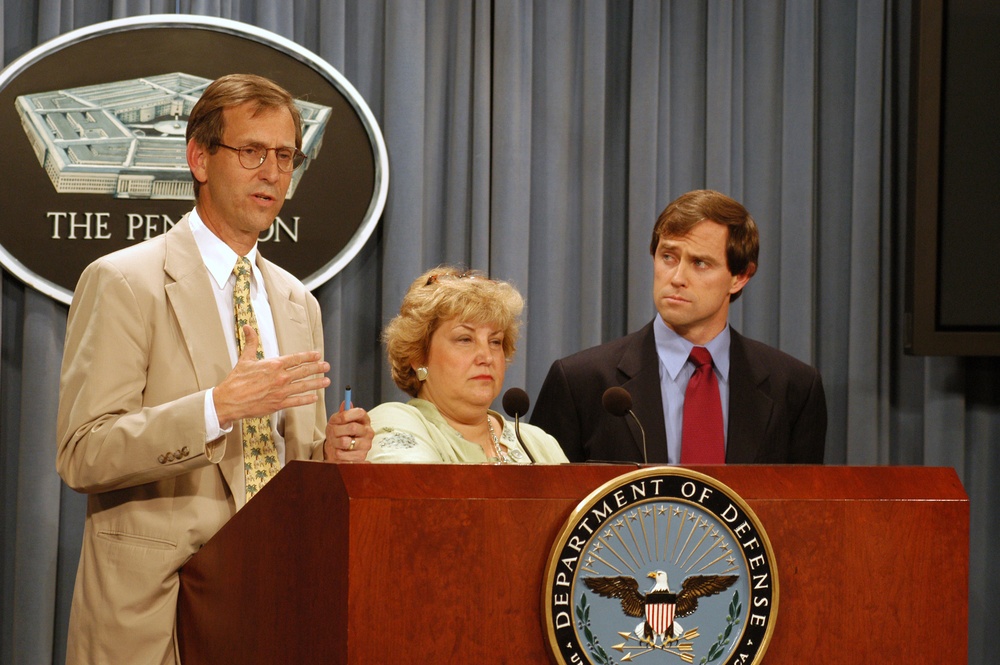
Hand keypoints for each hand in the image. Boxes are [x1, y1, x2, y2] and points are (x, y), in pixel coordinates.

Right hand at [214, 326, 330, 426]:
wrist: (230, 400)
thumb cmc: (237, 381)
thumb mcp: (245, 359)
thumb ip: (251, 342)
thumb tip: (247, 327)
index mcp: (274, 365)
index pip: (296, 358)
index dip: (308, 356)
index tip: (317, 355)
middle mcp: (280, 377)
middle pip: (303, 371)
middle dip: (317, 368)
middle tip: (327, 366)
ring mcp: (281, 391)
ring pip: (304, 386)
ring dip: (317, 383)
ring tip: (327, 381)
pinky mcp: (278, 404)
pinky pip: (297, 401)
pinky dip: (307, 399)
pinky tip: (315, 397)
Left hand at [324, 403, 373, 461]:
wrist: (337, 449)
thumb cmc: (339, 432)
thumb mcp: (337, 421)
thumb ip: (342, 413)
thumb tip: (346, 402)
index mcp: (364, 420)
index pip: (360, 413)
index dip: (347, 414)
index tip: (338, 418)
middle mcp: (368, 432)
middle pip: (352, 427)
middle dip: (337, 430)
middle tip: (333, 432)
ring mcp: (366, 445)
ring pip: (345, 441)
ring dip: (335, 442)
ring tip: (336, 442)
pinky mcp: (361, 457)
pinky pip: (342, 453)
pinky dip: (337, 452)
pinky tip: (340, 451)